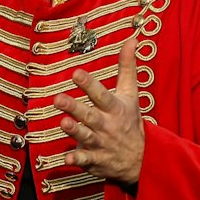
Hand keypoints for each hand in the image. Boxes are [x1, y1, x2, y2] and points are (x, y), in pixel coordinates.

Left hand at [55, 35, 146, 184]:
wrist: (141, 159)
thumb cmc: (131, 120)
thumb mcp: (131, 93)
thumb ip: (127, 67)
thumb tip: (132, 39)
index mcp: (115, 108)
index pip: (102, 94)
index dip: (89, 84)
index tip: (76, 73)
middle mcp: (107, 125)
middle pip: (90, 115)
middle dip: (75, 108)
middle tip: (58, 99)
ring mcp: (101, 143)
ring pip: (85, 136)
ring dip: (74, 131)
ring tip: (63, 123)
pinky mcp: (94, 159)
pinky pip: (85, 160)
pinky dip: (77, 159)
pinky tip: (66, 158)